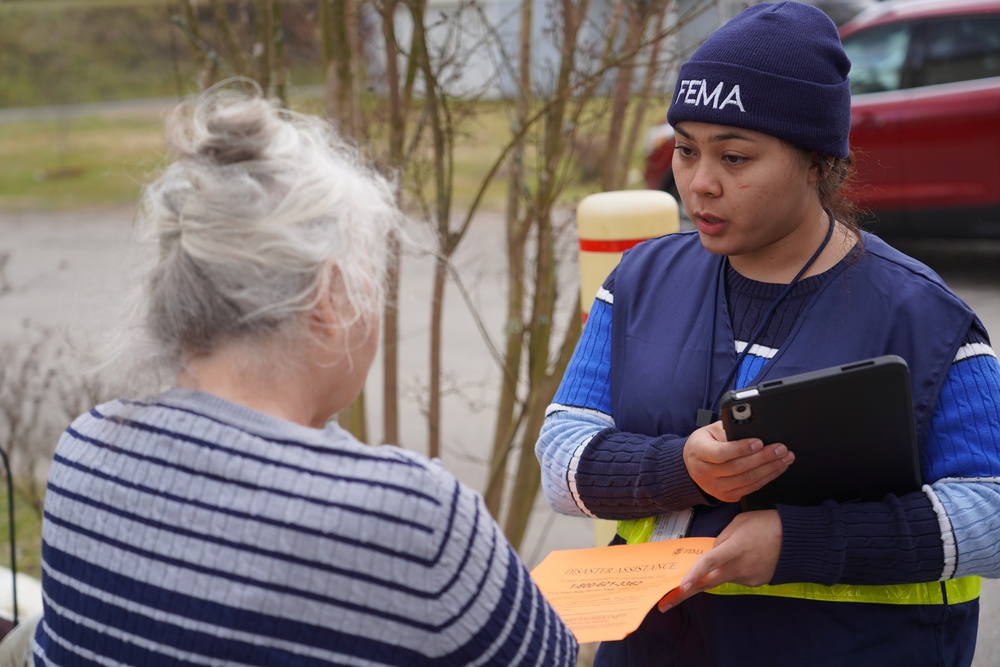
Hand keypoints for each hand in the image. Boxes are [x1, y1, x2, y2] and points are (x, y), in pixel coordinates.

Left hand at [657, 510, 781, 611]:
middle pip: (708, 583)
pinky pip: (736, 577)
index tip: (681, 586)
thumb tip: (710, 552)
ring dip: (718, 570)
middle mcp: (740, 567)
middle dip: (685, 593)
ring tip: (740, 549)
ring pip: (723, 577)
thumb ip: (721, 539)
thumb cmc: (767, 524)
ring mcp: (748, 578)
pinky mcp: (756, 583)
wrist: (798, 541)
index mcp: (734, 549)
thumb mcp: (739, 523)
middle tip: (666, 603)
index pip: (709, 562)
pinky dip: (734, 569)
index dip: (694, 574)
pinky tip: (747, 556)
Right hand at [683, 421, 793, 501]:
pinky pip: (750, 489)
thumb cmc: (706, 442)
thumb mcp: (712, 431)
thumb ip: (730, 429)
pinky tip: (776, 469)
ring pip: (747, 480)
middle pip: (738, 468)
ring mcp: (714, 487)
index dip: (741, 449)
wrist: (692, 463)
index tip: (759, 442)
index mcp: (699, 452)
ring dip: (770, 469)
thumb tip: (755, 429)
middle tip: (781, 449)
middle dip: (763, 458)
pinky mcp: (726, 496)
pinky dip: (766, 478)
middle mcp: (704, 473)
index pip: (721, 453)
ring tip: (785, 458)